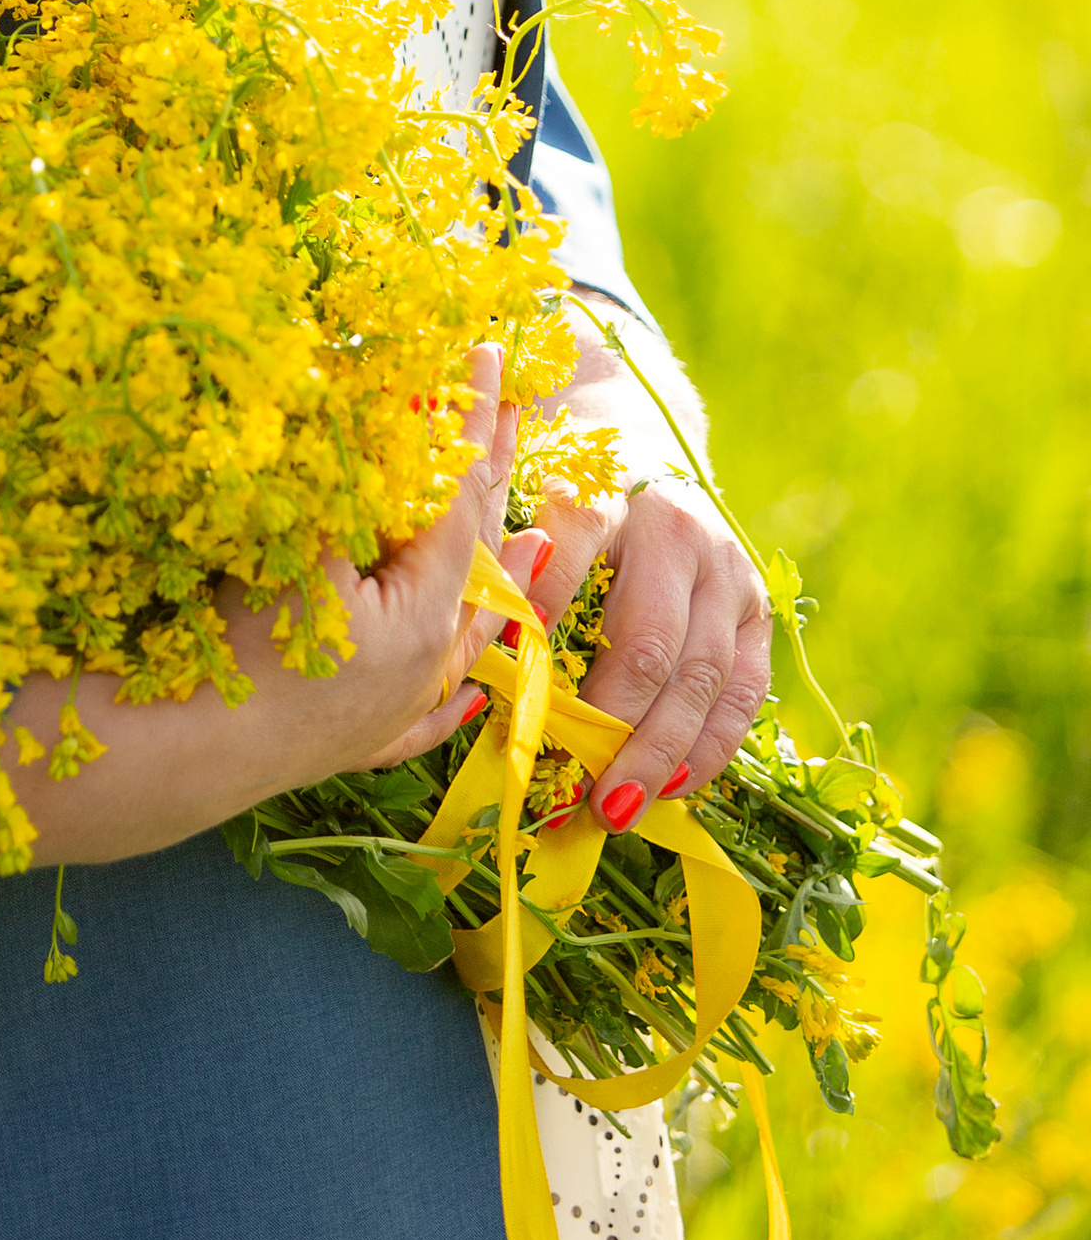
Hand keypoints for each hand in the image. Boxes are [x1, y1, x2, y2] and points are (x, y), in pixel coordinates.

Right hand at [0, 349, 538, 877]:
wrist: (187, 754)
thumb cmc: (241, 642)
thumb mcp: (297, 539)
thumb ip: (346, 478)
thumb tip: (369, 401)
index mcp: (423, 607)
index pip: (457, 489)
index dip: (470, 417)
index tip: (487, 352)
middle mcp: (428, 661)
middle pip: (473, 550)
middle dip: (490, 473)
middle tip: (515, 404)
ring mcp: (400, 708)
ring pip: (469, 635)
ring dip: (499, 578)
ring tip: (538, 541)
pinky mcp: (362, 742)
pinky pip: (430, 714)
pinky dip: (457, 693)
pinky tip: (476, 692)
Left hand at [530, 300, 771, 827]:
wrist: (636, 431)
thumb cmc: (557, 474)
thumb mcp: (519, 487)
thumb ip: (500, 548)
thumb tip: (484, 634)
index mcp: (608, 486)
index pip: (575, 548)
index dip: (542, 612)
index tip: (510, 686)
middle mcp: (678, 527)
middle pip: (648, 641)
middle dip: (611, 726)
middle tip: (574, 791)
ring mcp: (725, 569)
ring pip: (702, 677)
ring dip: (661, 753)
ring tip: (618, 808)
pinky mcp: (755, 605)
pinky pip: (745, 689)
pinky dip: (713, 744)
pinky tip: (679, 787)